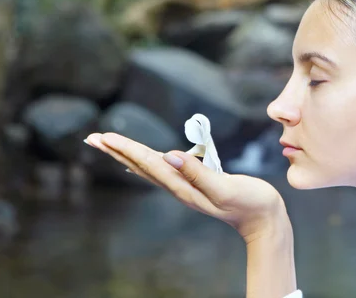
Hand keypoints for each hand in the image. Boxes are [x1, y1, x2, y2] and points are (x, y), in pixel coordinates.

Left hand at [85, 132, 288, 240]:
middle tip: (92, 138)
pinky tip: (142, 161)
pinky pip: (163, 171)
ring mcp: (185, 187)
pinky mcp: (194, 184)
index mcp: (183, 186)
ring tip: (109, 145)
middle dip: (116, 151)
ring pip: (149, 168)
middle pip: (141, 166)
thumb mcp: (226, 187)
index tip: (105, 136)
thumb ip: (199, 173)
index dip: (126, 148)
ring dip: (127, 155)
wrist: (262, 218)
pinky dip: (146, 163)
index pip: (148, 164)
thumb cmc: (250, 202)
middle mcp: (179, 187)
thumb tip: (170, 155)